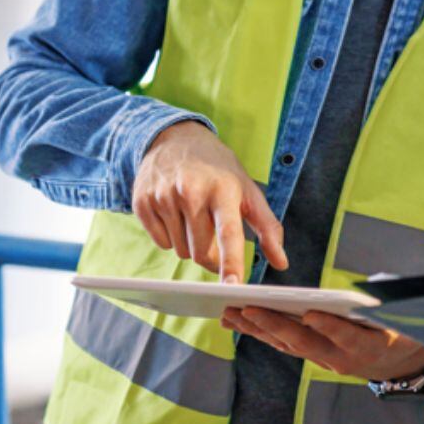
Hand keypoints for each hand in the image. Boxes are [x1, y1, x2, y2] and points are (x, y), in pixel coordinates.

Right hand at [132, 120, 288, 282]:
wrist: (175, 138)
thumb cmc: (218, 169)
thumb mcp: (248, 190)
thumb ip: (267, 227)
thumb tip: (282, 262)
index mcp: (222, 189)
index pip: (228, 234)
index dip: (231, 262)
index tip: (233, 285)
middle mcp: (191, 192)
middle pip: (201, 253)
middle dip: (211, 255)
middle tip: (214, 233)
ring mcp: (163, 197)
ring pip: (181, 251)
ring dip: (191, 245)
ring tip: (194, 216)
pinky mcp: (142, 202)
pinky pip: (161, 243)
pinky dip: (171, 238)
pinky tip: (175, 214)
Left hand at [222, 307, 423, 381]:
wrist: (401, 364)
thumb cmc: (405, 331)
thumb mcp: (409, 320)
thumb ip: (391, 305)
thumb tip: (375, 285)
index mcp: (370, 346)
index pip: (346, 336)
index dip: (329, 327)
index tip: (310, 314)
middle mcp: (344, 358)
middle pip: (305, 342)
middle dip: (275, 325)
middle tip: (248, 310)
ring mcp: (327, 361)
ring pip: (288, 345)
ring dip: (258, 330)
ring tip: (230, 314)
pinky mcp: (315, 357)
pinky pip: (286, 346)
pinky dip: (263, 333)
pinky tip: (240, 322)